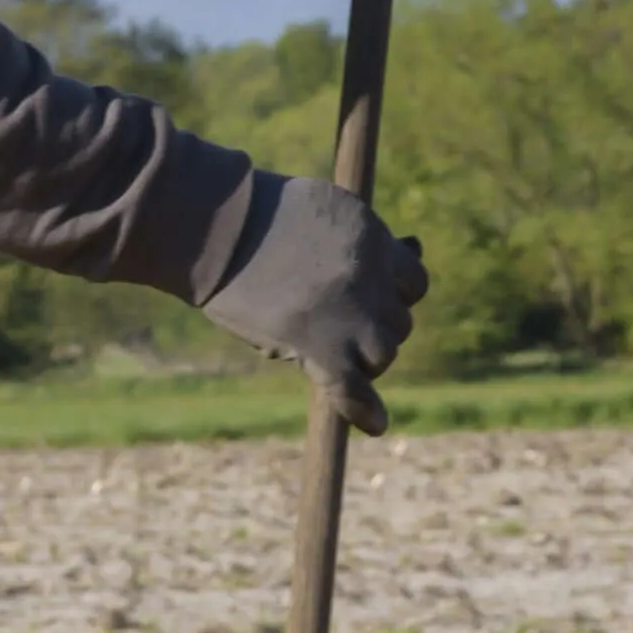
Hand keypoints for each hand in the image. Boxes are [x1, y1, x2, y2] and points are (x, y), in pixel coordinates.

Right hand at [199, 174, 426, 433]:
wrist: (217, 226)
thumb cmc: (260, 213)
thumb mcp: (324, 208)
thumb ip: (363, 235)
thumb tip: (414, 246)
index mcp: (372, 236)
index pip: (413, 281)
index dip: (394, 295)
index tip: (373, 302)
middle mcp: (371, 276)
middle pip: (399, 322)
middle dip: (376, 327)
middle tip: (339, 328)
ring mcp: (349, 314)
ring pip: (384, 354)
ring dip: (364, 359)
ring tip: (334, 353)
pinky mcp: (320, 346)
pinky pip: (354, 389)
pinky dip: (363, 410)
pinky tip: (375, 424)